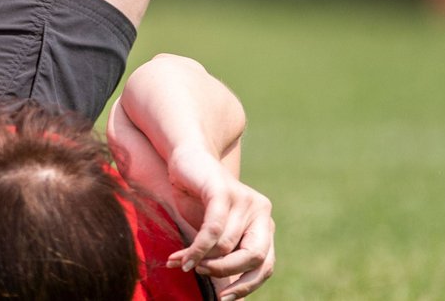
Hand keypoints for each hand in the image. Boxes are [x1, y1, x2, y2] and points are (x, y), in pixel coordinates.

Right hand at [165, 142, 274, 299]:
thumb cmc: (199, 200)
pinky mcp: (223, 191)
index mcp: (263, 225)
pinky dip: (197, 249)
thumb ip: (225, 255)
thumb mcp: (216, 233)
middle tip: (200, 274)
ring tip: (179, 262)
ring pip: (227, 246)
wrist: (186, 158)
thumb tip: (227, 295)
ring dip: (200, 260)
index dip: (246, 286)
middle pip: (254, 257)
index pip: (265, 266)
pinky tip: (182, 258)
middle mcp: (260, 212)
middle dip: (225, 272)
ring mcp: (244, 199)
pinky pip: (213, 231)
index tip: (223, 299)